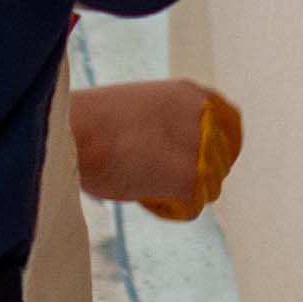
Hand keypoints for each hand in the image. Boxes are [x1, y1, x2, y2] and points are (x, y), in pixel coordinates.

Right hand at [73, 76, 243, 220]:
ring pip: (209, 187)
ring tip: (144, 180)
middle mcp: (203, 116)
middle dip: (198, 174)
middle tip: (161, 177)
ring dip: (181, 192)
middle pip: (222, 160)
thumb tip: (172, 149)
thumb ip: (165, 122)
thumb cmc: (88, 121)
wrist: (72, 132)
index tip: (201, 161)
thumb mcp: (139, 105)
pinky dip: (168, 208)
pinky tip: (142, 194)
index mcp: (190, 93)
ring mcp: (199, 146)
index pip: (230, 122)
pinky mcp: (189, 177)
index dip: (218, 146)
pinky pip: (190, 206)